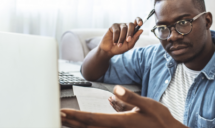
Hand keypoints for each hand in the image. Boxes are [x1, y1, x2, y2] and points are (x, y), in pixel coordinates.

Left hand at [61, 86, 186, 127]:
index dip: (75, 116)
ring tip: (63, 120)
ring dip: (76, 126)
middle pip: (87, 127)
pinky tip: (82, 124)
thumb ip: (129, 97)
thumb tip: (113, 90)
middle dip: (70, 122)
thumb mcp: (147, 105)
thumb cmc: (160, 120)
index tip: (61, 112)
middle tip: (54, 116)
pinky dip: (88, 127)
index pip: (92, 119)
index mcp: (120, 122)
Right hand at [98, 17, 143, 55]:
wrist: (109, 51)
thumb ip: (135, 38)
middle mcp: (126, 26)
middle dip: (130, 33)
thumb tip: (141, 30)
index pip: (137, 21)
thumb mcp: (129, 45)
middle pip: (131, 24)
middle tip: (128, 40)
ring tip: (119, 45)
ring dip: (121, 38)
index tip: (140, 24)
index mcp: (132, 30)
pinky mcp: (113, 26)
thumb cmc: (120, 48)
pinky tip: (114, 42)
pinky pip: (116, 30)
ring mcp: (119, 25)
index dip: (139, 20)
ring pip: (123, 29)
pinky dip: (116, 38)